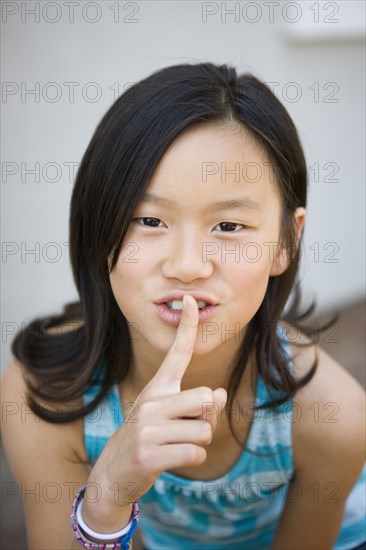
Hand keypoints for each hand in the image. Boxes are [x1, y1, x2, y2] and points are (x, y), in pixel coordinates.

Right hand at [86, 295, 226, 516]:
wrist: (115, 473)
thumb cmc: (150, 439)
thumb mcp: (171, 417)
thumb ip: (198, 405)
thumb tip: (220, 394)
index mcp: (157, 388)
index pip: (177, 353)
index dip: (186, 327)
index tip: (191, 300)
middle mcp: (150, 401)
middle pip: (206, 398)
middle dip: (208, 418)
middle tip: (190, 429)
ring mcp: (147, 427)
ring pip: (204, 431)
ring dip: (200, 442)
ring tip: (176, 446)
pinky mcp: (148, 454)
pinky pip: (196, 453)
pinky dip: (193, 459)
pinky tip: (172, 460)